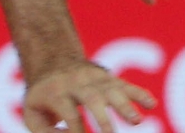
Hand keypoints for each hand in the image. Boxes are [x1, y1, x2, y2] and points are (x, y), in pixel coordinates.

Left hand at [22, 60, 154, 132]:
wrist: (54, 60)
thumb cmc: (43, 96)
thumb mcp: (32, 113)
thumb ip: (45, 131)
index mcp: (56, 92)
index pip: (69, 113)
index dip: (77, 130)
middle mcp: (78, 83)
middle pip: (93, 99)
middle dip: (103, 118)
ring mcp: (96, 78)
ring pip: (112, 90)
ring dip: (125, 105)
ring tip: (137, 121)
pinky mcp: (109, 78)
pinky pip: (126, 85)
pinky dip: (139, 93)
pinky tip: (152, 104)